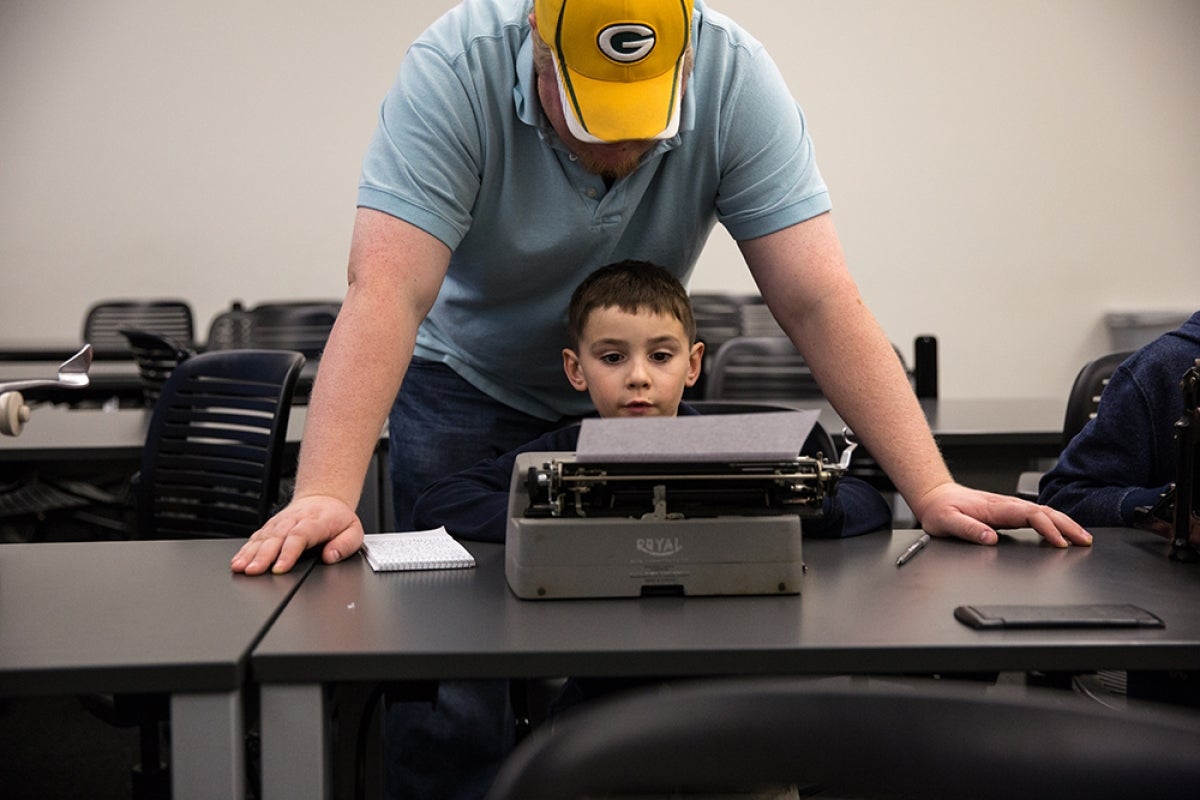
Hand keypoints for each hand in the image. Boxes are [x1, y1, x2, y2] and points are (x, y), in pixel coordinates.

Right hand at [231, 495, 363, 574]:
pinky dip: (245, 549)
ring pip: (263, 537)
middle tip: (254, 571)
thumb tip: (331, 556)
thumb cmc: (337, 518)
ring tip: (240, 567)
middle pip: (276, 538)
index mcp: (315, 522)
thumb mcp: (354, 531)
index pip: (299, 536)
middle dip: (263, 556)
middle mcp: (294, 521)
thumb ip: (345, 545)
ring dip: (250, 553)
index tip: (280, 568)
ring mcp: (280, 523)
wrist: (324, 498)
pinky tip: (238, 561)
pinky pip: (256, 537)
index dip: (288, 552)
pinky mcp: (271, 526)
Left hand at [913, 482, 1091, 547]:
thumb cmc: (939, 509)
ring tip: (1082, 537)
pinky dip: (1054, 523)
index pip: (1029, 514)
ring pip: (1044, 513)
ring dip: (1064, 523)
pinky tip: (1061, 532)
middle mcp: (1005, 505)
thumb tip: (989, 538)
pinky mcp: (1008, 512)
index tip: (1059, 542)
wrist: (934, 497)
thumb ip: (967, 529)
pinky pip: (1036, 516)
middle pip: (1044, 512)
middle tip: (1085, 540)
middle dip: (1067, 525)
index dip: (1047, 528)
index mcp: (995, 507)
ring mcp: (1008, 508)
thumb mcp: (946, 521)